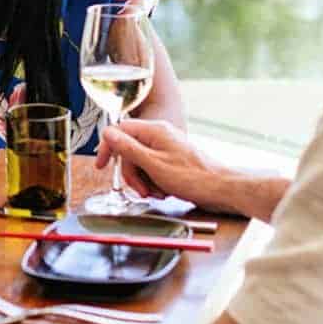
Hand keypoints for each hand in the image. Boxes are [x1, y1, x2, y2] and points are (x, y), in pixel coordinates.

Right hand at [97, 119, 217, 203]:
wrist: (221, 188)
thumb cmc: (192, 177)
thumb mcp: (154, 165)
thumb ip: (129, 148)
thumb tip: (108, 133)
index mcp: (154, 130)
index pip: (119, 131)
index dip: (108, 148)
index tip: (101, 166)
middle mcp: (159, 135)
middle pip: (129, 150)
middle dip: (131, 173)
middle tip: (141, 190)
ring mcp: (166, 147)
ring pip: (140, 161)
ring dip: (143, 180)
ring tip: (156, 193)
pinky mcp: (171, 159)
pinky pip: (152, 168)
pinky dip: (153, 182)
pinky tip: (163, 191)